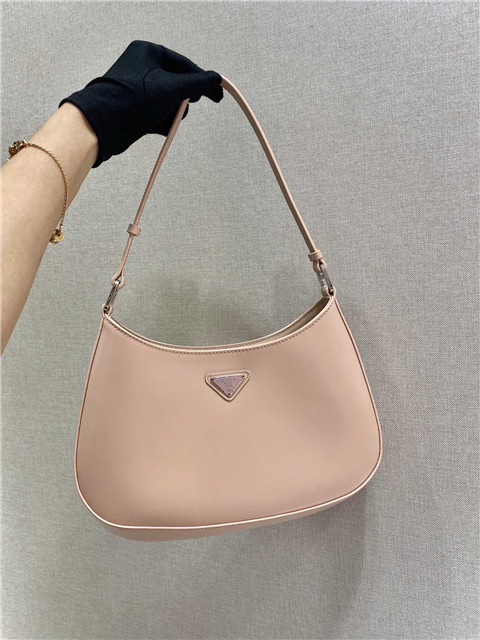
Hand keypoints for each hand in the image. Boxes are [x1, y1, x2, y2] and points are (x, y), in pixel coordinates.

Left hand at [59, 40, 222, 166]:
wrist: (104, 125)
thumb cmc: (135, 99)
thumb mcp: (172, 89)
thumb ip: (197, 84)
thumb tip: (215, 79)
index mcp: (148, 52)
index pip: (184, 65)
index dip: (201, 81)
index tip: (216, 95)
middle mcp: (142, 67)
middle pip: (177, 85)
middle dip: (182, 101)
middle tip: (184, 108)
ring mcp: (138, 89)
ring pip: (168, 101)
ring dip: (172, 113)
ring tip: (167, 121)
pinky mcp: (134, 109)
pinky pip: (157, 113)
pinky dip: (163, 122)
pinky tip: (162, 128)